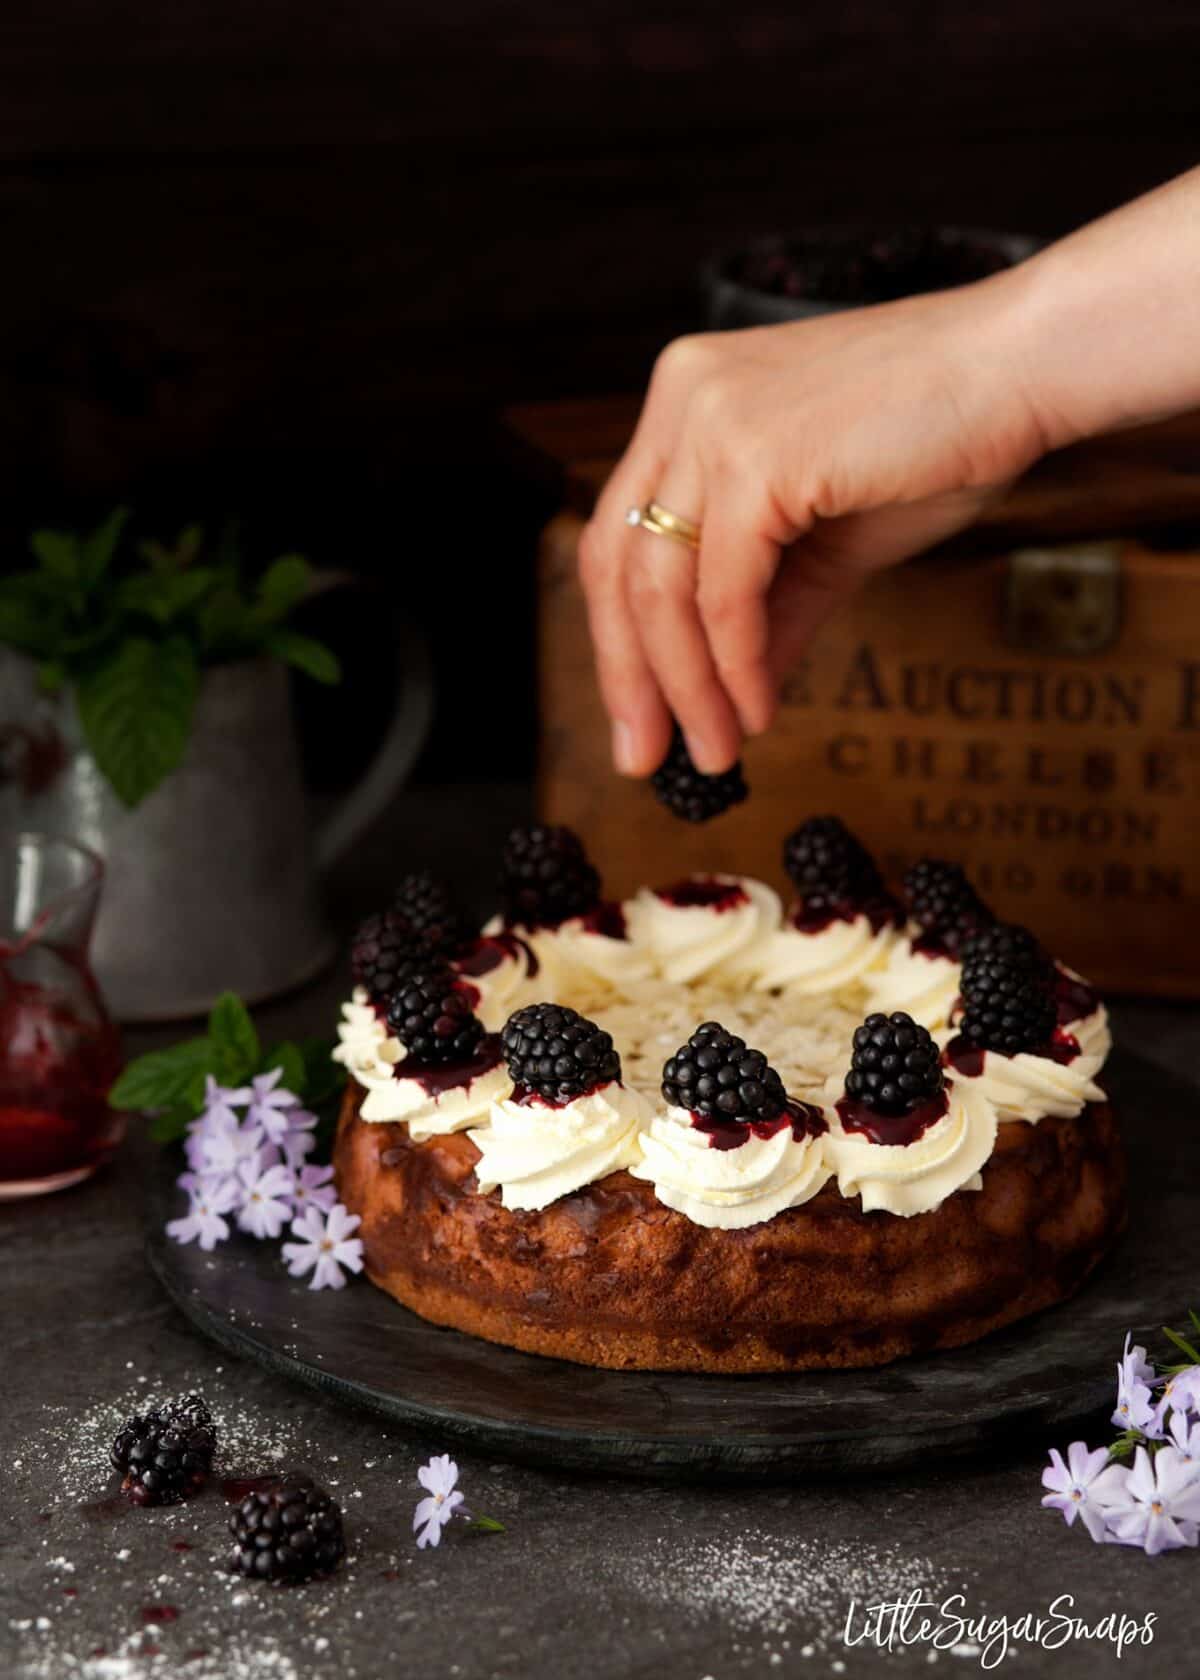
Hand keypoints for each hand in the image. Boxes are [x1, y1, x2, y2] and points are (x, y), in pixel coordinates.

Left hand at [578, 273, 1048, 776]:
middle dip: (630, 675)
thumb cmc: (939, 439)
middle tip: (644, 759)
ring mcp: (713, 419)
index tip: (639, 718)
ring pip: (660, 584)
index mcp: (688, 399)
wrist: (1025, 370)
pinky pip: (725, 589)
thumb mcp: (831, 542)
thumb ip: (773, 611)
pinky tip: (753, 711)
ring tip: (713, 752)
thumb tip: (735, 695)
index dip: (620, 637)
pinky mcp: (756, 454)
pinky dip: (735, 664)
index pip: (620, 535)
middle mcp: (683, 397)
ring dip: (685, 686)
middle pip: (617, 563)